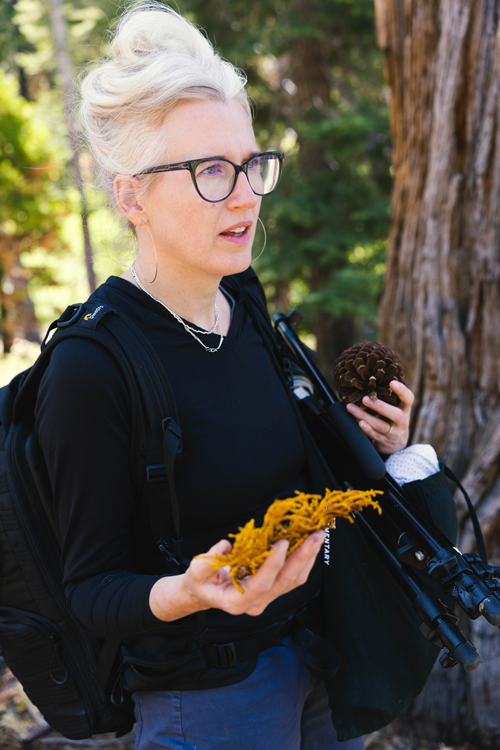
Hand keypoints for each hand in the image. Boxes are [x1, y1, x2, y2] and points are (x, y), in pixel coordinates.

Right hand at [149, 530, 325, 620]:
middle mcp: (255, 604)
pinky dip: (303, 561)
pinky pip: (292, 579)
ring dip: (308, 558)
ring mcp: (266, 600)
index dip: (273, 564)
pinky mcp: (272, 591)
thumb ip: (210, 559)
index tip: (282, 543)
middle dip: (301, 558)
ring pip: (293, 582)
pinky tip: (309, 545)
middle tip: (314, 536)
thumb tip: (226, 545)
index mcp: (235, 601)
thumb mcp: (197, 570)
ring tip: (317, 537)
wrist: (203, 594)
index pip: (260, 585)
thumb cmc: (200, 582)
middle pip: (284, 583)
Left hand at [345, 380, 413, 455]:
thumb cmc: (393, 418)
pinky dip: (366, 429)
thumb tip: (370, 378)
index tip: (392, 382)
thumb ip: (388, 396)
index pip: (408, 398)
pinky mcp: (384, 441)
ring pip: (380, 425)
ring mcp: (394, 433)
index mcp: (405, 408)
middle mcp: (402, 421)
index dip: (402, 390)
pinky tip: (359, 422)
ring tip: (351, 407)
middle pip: (396, 414)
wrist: (397, 443)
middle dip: (380, 406)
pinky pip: (375, 435)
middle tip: (365, 398)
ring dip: (365, 416)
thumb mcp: (396, 407)